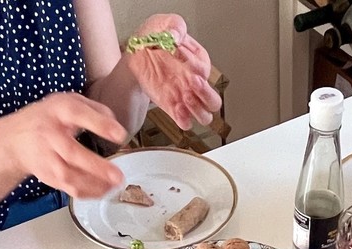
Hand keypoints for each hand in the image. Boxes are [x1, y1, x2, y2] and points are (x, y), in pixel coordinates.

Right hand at [0, 92, 126, 197]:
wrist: (15, 140)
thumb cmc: (48, 119)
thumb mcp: (68, 102)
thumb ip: (95, 110)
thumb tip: (116, 125)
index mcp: (58, 111)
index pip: (77, 113)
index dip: (99, 123)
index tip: (120, 134)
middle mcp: (50, 135)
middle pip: (71, 152)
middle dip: (97, 166)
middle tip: (118, 175)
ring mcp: (47, 158)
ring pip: (69, 176)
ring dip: (94, 184)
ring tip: (114, 186)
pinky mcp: (48, 176)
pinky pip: (68, 188)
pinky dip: (88, 192)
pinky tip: (104, 191)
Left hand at [126, 14, 221, 129]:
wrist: (136, 55)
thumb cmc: (154, 38)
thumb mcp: (165, 23)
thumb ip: (175, 26)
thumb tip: (176, 36)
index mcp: (199, 62)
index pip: (205, 69)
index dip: (194, 63)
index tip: (178, 52)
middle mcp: (196, 83)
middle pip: (214, 102)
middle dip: (206, 94)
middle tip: (192, 82)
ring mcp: (186, 98)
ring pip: (205, 116)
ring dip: (197, 108)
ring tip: (184, 95)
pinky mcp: (173, 108)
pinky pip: (185, 122)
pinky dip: (183, 119)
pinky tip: (177, 108)